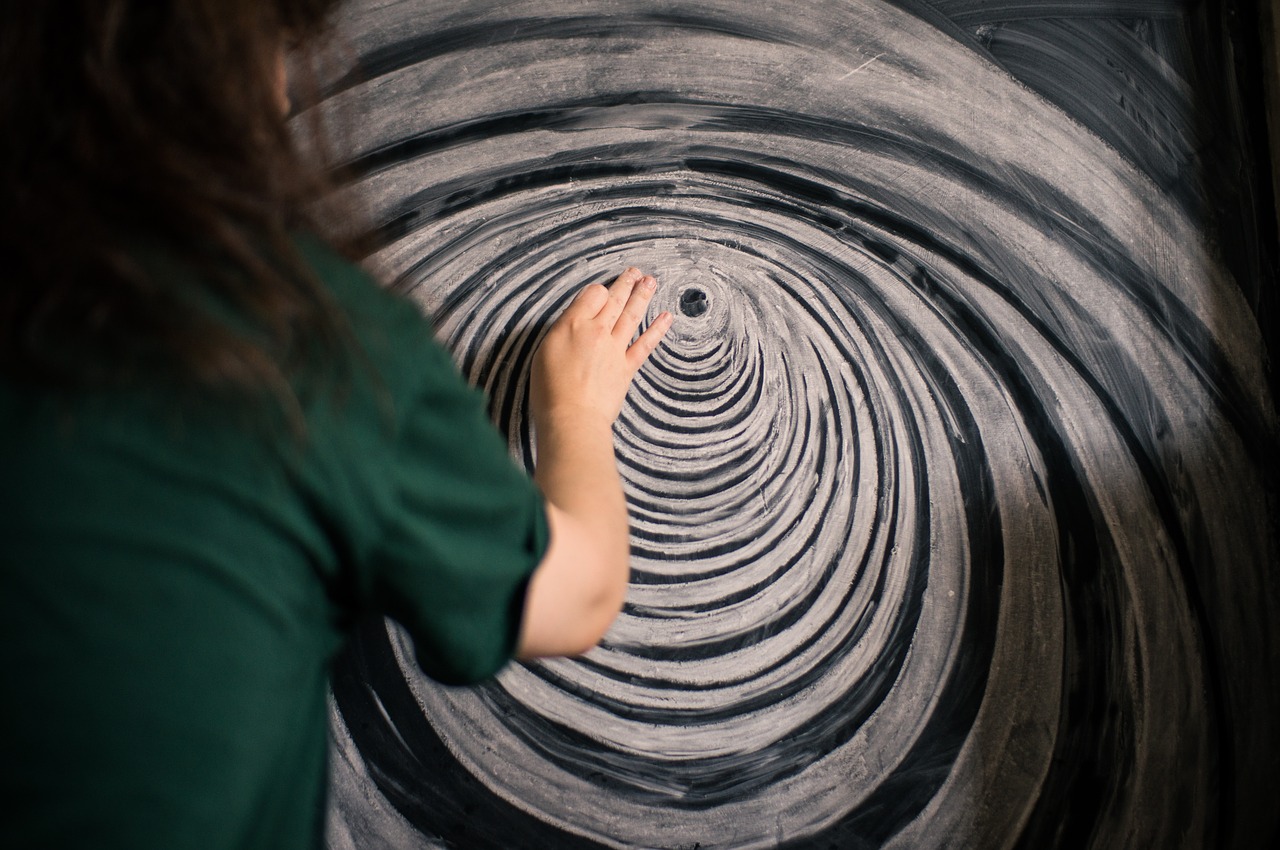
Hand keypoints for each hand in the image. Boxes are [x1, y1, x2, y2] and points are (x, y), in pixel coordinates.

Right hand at [530, 268, 672, 430]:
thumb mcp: (544, 352)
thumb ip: (563, 331)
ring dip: (642, 296)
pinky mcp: (627, 367)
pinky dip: (657, 329)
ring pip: (631, 315)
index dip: (598, 290)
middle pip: (614, 301)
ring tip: (650, 281)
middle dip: (625, 284)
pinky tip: (666, 317)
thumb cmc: (550, 390)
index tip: (601, 290)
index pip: (592, 295)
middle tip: (634, 272)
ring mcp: (615, 349)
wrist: (572, 418)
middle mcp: (597, 332)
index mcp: (573, 325)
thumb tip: (575, 320)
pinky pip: (645, 344)